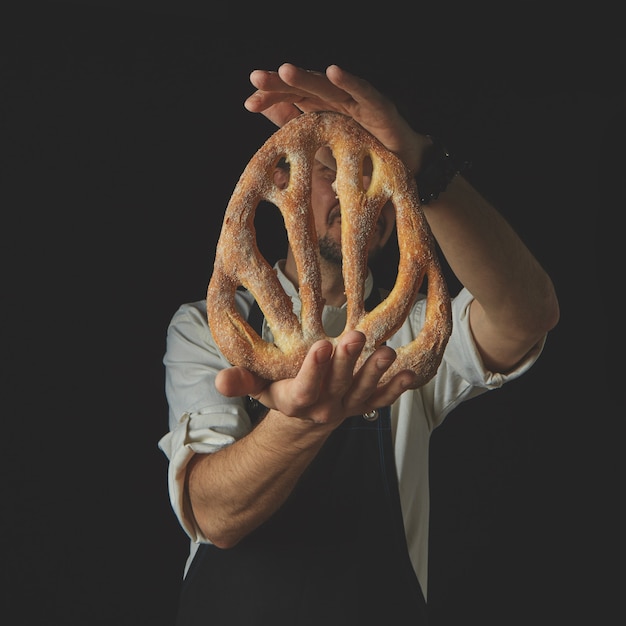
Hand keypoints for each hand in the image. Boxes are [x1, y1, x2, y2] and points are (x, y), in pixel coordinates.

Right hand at [215, 331, 417, 426]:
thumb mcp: (258, 385)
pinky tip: (408, 374)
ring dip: (375, 372)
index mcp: (296, 401)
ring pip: (362, 391)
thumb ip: (241, 381)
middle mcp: (324, 408)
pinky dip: (395, 388)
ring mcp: (346, 406)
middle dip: (347, 361)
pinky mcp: (364, 403)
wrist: (305, 412)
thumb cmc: (280, 388)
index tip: (322, 346)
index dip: (314, 370)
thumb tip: (220, 380)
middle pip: (337, 385)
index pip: (305, 388)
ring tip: (387, 352)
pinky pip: (381, 399)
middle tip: (356, 337)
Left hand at [244, 63, 431, 174]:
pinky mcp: (379, 107)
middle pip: (304, 88)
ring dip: (307, 78)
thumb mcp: (319, 145)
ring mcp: (357, 102)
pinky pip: (363, 92)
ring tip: (285, 71)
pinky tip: (333, 72)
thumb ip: (294, 126)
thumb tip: (266, 109)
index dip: (271, 98)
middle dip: (280, 83)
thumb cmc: (360, 157)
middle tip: (256, 79)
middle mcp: (336, 101)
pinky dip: (349, 82)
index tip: (250, 103)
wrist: (399, 171)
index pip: (290, 99)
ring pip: (328, 87)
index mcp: (320, 110)